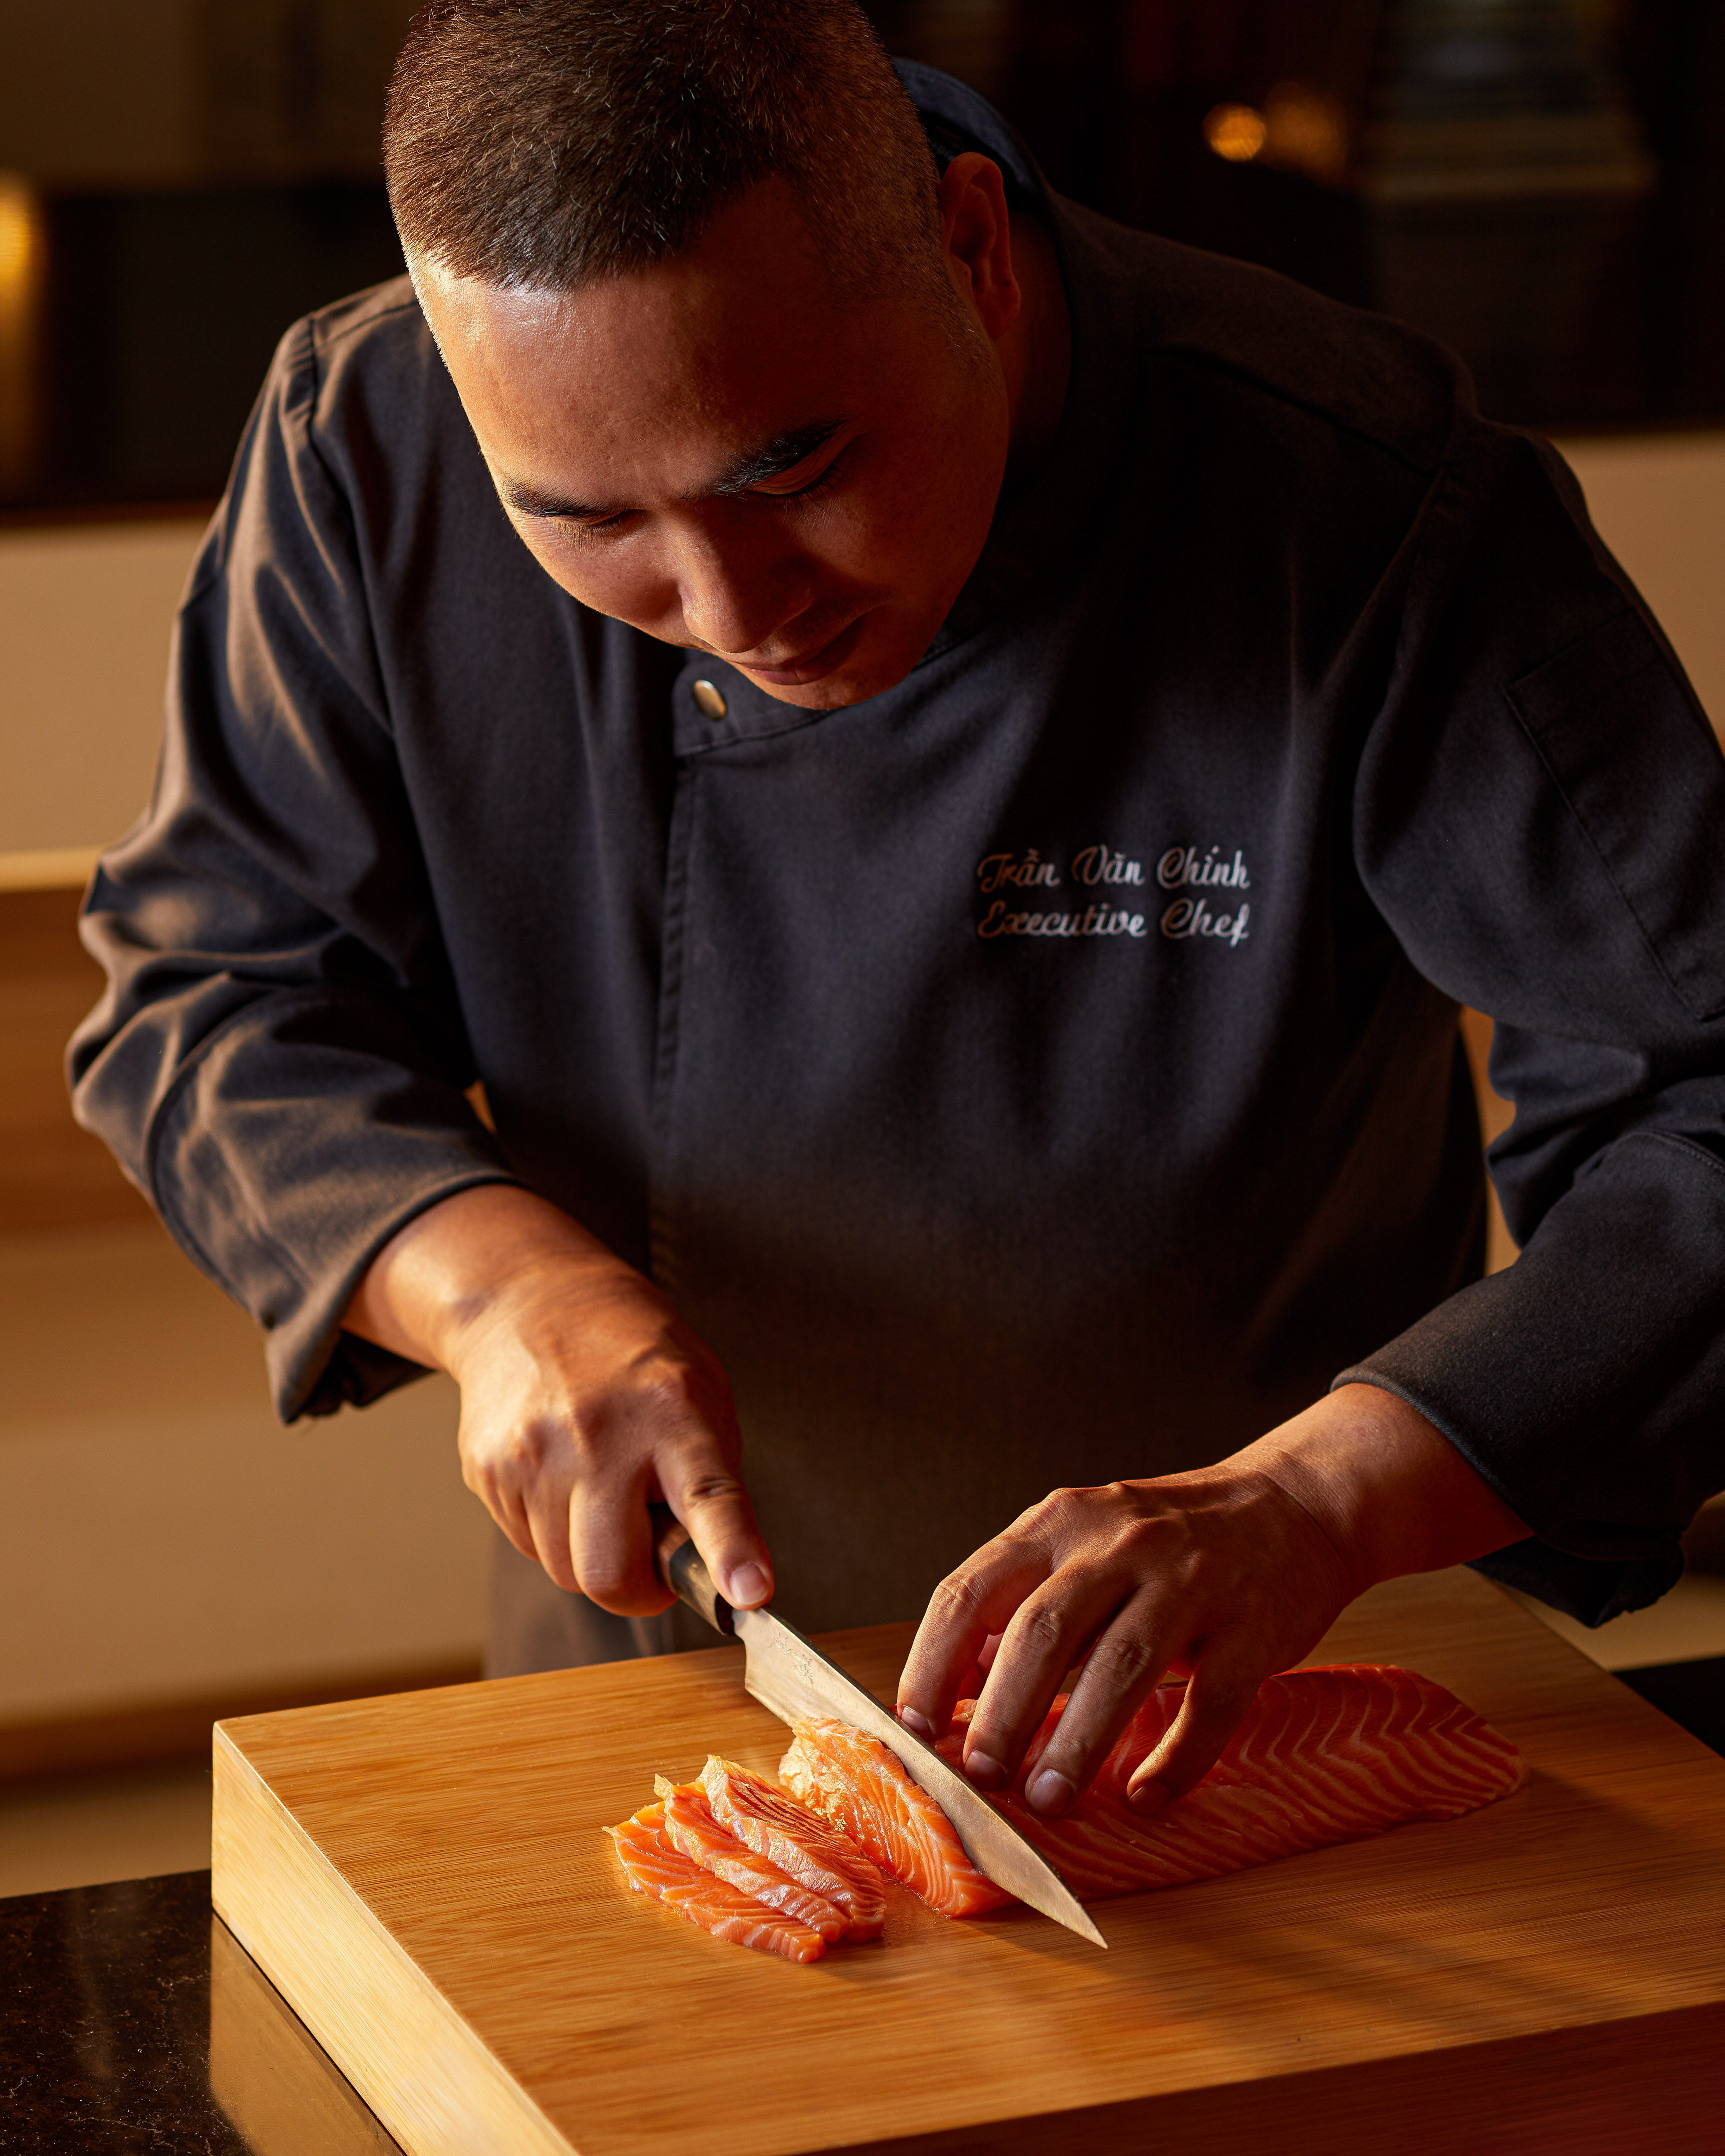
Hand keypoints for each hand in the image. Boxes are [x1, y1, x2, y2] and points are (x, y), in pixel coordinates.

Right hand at [341, 1186, 771, 1615]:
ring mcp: (533, 1453)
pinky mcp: (488, 1469)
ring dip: (593, 1554)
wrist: (528, 1300)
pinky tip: (562, 1477)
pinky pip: (529, 1546)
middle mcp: (597, 1433)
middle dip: (638, 1589)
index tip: (750, 1595)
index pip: (707, 1495)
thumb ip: (712, 1476)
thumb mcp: (701, 1389)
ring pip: (565, 1572)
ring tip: (603, 1489)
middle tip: (654, 1559)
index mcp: (671, 1409)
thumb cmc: (631, 1353)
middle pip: (610, 1574)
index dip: (730, 1552)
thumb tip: (715, 1571)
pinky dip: (554, 1531)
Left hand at [895, 1385, 1526, 1818]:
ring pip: (1119, 1665)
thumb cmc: (1171, 1540)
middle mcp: (1117, 1542)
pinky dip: (1174, 1759)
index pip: (972, 1591)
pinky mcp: (1250, 1628)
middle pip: (1041, 1631)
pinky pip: (1208, 1702)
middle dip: (1001, 1712)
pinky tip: (1145, 1796)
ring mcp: (1189, 1581)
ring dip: (1076, 1742)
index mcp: (1059, 1523)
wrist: (1296, 1507)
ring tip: (1047, 1801)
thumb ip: (1024, 1602)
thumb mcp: (1084, 1543)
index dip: (933, 1664)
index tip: (913, 1729)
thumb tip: (960, 1687)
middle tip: (980, 1777)